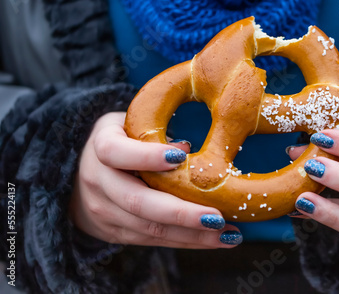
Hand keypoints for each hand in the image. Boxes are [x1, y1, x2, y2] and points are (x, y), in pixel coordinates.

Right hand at [69, 112, 241, 247]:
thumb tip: (188, 149)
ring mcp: (104, 211)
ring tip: (229, 235)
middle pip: (137, 201)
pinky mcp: (116, 232)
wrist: (82, 173)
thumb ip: (155, 133)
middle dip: (181, 213)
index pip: (117, 152)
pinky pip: (154, 240)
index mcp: (101, 145)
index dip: (147, 156)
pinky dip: (187, 241)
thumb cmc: (123, 140)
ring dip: (192, 235)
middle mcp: (97, 181)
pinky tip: (216, 239)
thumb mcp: (133, 124)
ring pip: (149, 228)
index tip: (181, 157)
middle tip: (217, 218)